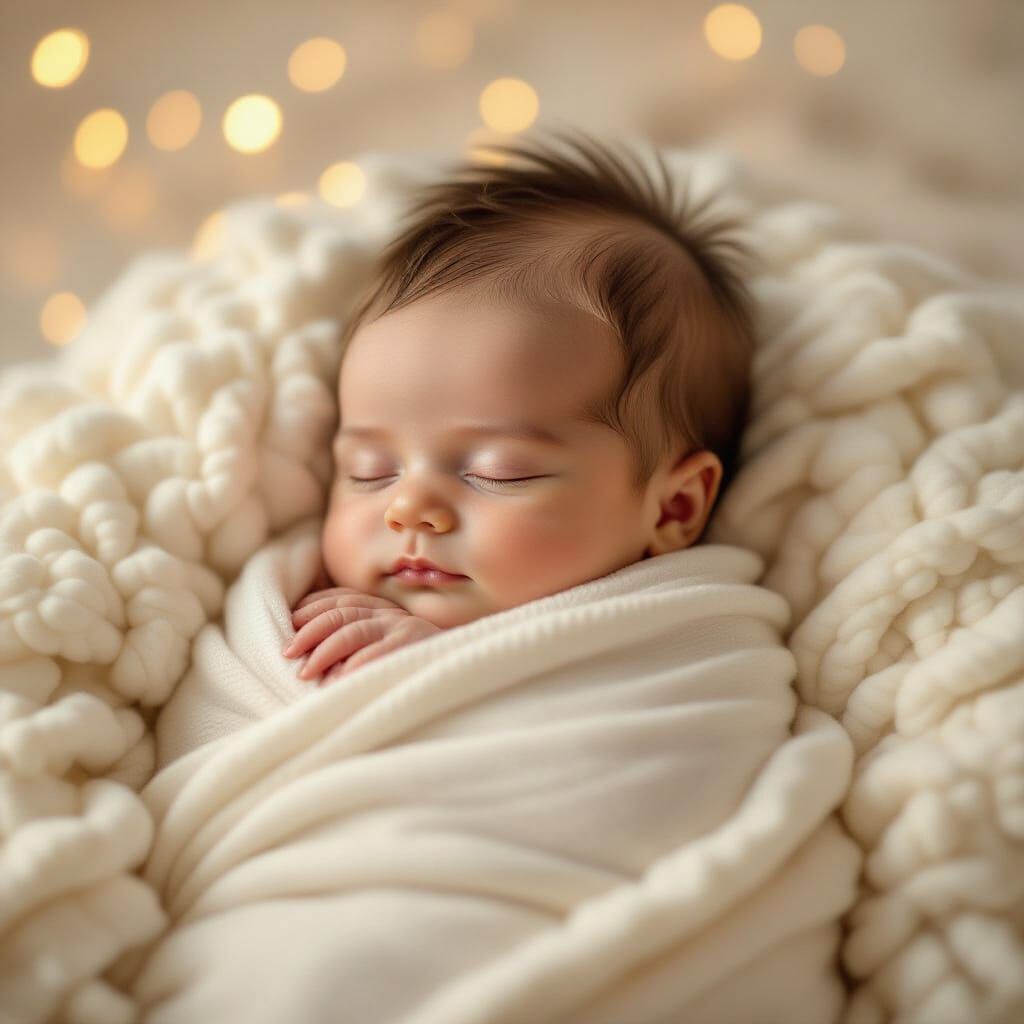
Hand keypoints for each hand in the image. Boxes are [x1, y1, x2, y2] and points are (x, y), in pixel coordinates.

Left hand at [283, 586, 441, 683]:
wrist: (463, 665)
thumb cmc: (416, 658)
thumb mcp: (388, 640)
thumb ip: (360, 637)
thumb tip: (315, 653)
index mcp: (381, 608)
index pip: (340, 599)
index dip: (312, 608)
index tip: (290, 623)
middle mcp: (389, 614)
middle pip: (342, 612)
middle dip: (310, 630)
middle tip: (287, 652)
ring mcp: (401, 628)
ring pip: (354, 630)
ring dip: (325, 650)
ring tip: (305, 672)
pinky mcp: (412, 647)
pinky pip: (379, 653)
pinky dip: (357, 665)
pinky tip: (339, 680)